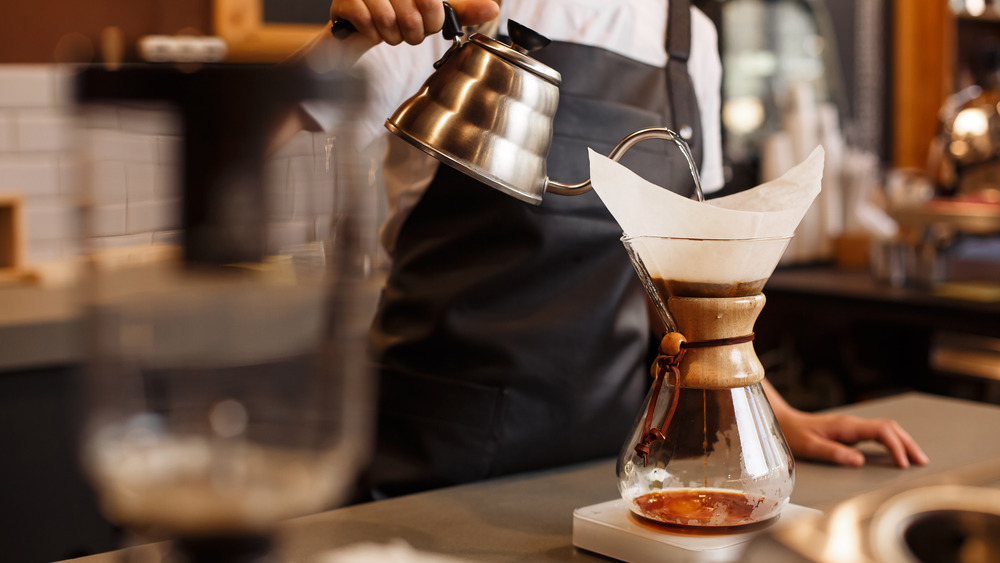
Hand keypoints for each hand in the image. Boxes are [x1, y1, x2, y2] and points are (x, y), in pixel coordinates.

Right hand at [331, 0, 499, 45]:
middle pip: (412, 13)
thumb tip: (493, 9)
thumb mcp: (433, 12)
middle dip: (413, 32)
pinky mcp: (343, 1)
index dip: (433, 19)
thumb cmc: (399, 16)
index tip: (427, 22)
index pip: (432, 2)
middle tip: (407, 31)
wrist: (358, 27)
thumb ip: (461, 11)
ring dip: (392, 36)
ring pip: (388, 19)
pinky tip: (372, 30)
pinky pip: (365, 22)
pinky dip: (372, 35)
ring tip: (390, 31)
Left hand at [762, 380, 927, 467]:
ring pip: (886, 429)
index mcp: (845, 426)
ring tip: (917, 459)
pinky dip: (892, 443)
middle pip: (889, 428)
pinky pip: (878, 434)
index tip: (902, 464)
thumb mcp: (809, 446)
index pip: (880, 431)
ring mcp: (853, 426)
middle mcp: (852, 423)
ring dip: (903, 442)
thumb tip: (858, 461)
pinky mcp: (851, 432)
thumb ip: (833, 453)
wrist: (783, 422)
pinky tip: (898, 453)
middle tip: (922, 462)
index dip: (895, 446)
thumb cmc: (793, 434)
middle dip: (908, 444)